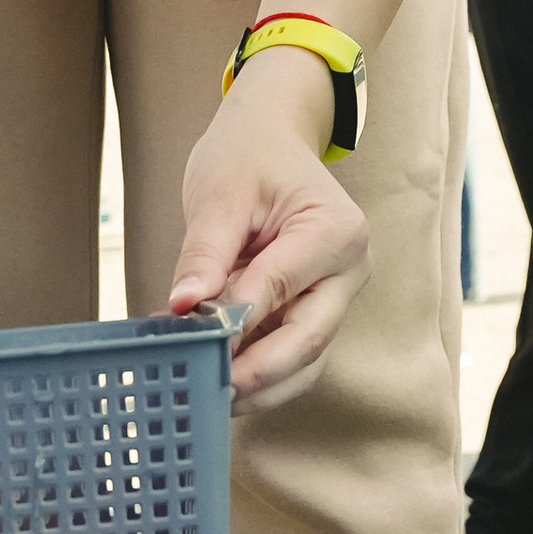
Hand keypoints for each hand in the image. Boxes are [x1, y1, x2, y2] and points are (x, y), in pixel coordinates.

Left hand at [165, 51, 368, 411]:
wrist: (270, 138)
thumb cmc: (249, 155)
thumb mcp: (220, 193)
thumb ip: (206, 253)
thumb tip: (184, 306)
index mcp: (336, 232)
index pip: (280, 288)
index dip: (233, 322)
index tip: (188, 343)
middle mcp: (348, 272)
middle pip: (306, 342)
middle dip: (252, 374)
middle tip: (199, 390)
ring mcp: (335, 297)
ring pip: (302, 362)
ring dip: (254, 386)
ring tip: (200, 395)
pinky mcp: (314, 312)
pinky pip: (289, 356)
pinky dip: (252, 371)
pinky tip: (210, 374)